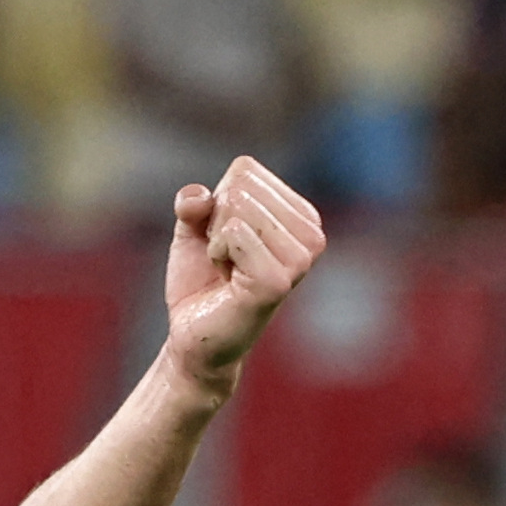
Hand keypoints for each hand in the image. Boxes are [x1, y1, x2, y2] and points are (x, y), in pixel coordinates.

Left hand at [162, 156, 324, 399]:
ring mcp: (300, 259)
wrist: (193, 334)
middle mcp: (312, 234)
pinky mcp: (278, 281)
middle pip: (241, 188)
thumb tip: (196, 197)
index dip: (218, 204)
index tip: (226, 241)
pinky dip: (216, 253)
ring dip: (217, 241)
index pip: (246, 171)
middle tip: (226, 259)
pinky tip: (228, 281)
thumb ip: (194, 203)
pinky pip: (235, 234)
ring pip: (238, 208)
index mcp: (301, 215)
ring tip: (229, 271)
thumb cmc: (201, 281)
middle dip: (216, 223)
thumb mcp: (193, 230)